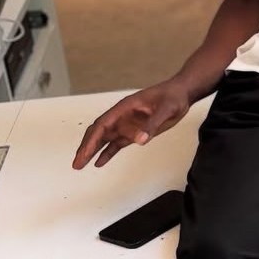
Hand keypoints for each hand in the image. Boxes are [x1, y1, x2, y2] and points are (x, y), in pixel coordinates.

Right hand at [72, 80, 190, 168]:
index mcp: (125, 107)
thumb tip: (140, 139)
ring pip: (104, 139)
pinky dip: (107, 153)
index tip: (85, 152)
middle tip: (77, 163)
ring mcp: (127, 124)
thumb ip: (152, 124)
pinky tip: (99, 162)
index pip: (102, 125)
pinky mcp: (134, 132)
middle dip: (86, 147)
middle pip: (98, 132)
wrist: (181, 94)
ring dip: (92, 151)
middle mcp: (122, 116)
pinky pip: (116, 144)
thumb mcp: (166, 109)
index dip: (92, 139)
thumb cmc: (173, 97)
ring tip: (80, 164)